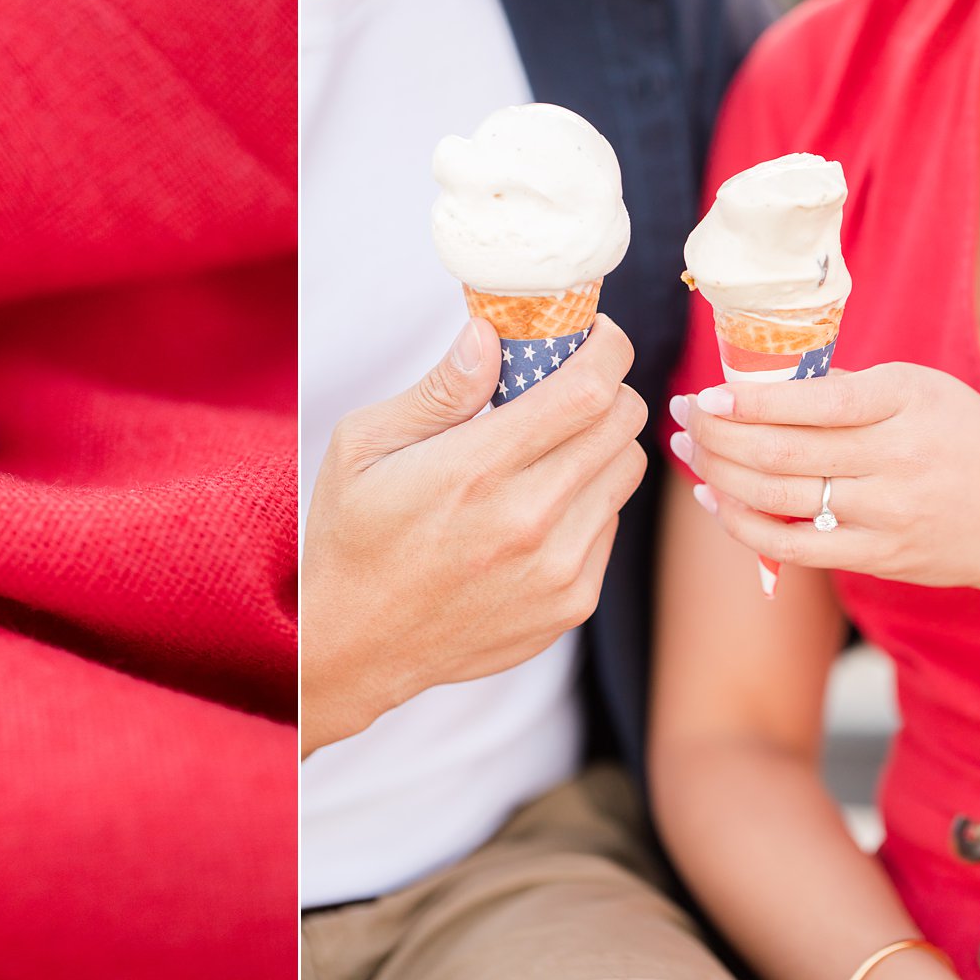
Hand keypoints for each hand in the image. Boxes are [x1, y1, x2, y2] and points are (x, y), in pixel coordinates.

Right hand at [302, 315, 647, 754]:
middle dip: (602, 388)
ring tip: (548, 449)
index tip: (593, 336)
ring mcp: (558, 568)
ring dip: (599, 444)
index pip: (588, 390)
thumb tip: (490, 334)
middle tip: (564, 387)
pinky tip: (536, 508)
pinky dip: (587, 502)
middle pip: (622, 422)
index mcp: (476, 470)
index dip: (606, 347)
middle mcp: (528, 520)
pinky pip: (611, 525)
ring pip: (626, 471)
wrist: (355, 645)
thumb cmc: (353, 534)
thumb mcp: (365, 446)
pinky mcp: (572, 604)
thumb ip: (440, 389)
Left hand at [669, 362, 979, 623]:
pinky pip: (791, 544)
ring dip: (718, 473)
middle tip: (685, 417)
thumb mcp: (921, 391)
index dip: (749, 401)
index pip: (813, 401)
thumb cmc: (966, 441)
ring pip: (777, 496)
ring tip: (690, 451)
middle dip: (717, 434)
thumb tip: (761, 378)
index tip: (707, 394)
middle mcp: (896, 458)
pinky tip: (714, 499)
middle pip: (781, 451)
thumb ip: (846, 387)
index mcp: (906, 402)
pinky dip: (742, 522)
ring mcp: (886, 514)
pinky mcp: (877, 556)